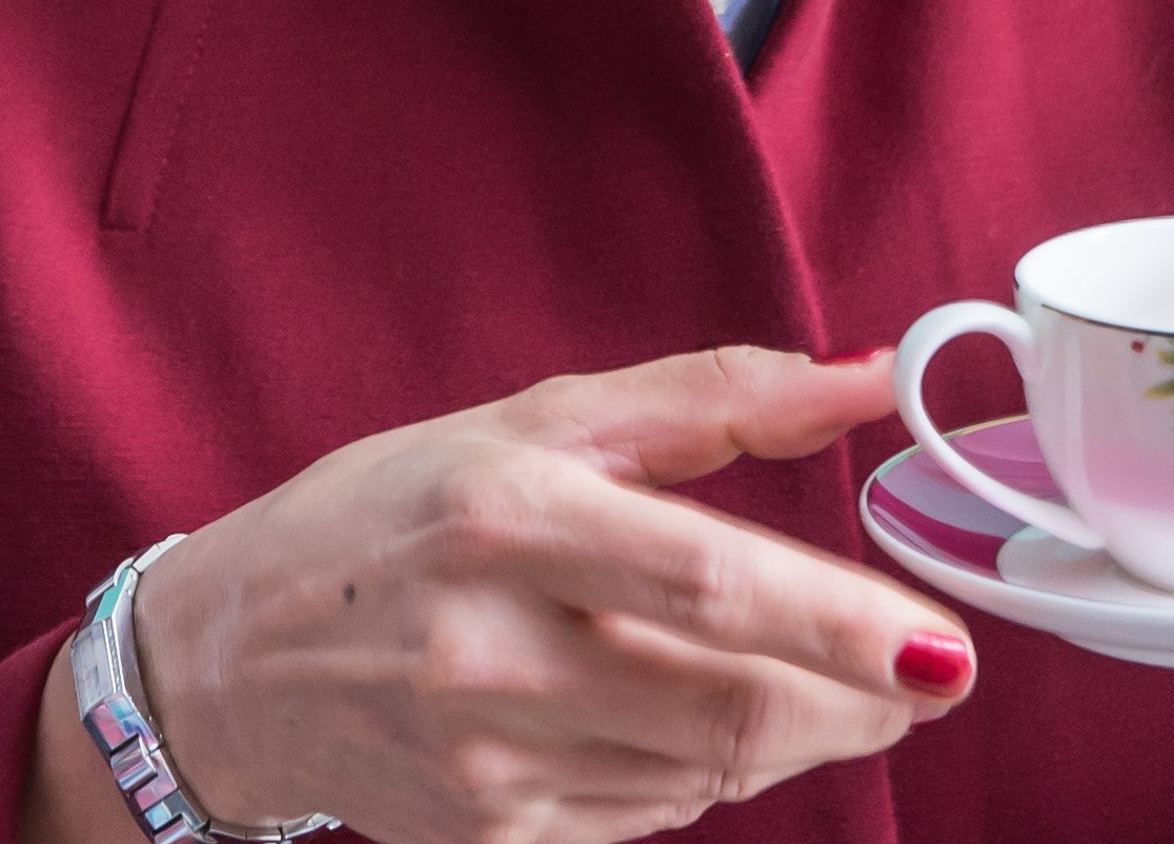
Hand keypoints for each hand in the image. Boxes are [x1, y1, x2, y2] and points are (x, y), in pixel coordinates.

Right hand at [74, 346, 978, 843]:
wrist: (233, 664)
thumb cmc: (391, 518)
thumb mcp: (532, 420)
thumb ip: (710, 399)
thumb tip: (864, 376)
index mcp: (504, 516)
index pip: (705, 584)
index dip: (838, 624)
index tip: (941, 645)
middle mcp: (489, 647)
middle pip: (731, 708)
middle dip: (859, 702)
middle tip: (919, 671)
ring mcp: (487, 760)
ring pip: (709, 772)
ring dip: (797, 733)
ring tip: (812, 678)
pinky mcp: (492, 836)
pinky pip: (653, 816)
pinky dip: (708, 770)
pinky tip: (692, 715)